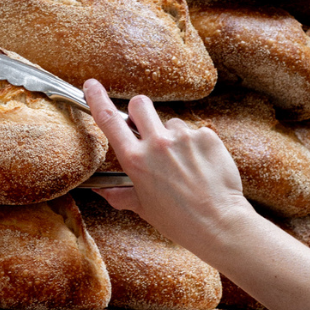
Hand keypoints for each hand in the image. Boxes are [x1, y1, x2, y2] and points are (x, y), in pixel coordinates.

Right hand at [83, 79, 309, 309]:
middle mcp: (157, 143)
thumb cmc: (178, 220)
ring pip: (172, 122)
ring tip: (185, 164)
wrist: (218, 224)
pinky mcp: (207, 137)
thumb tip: (102, 191)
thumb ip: (120, 194)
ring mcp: (183, 138)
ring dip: (174, 136)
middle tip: (146, 126)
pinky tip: (203, 166)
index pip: (109, 120)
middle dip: (139, 109)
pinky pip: (196, 132)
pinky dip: (197, 145)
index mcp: (135, 160)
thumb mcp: (143, 208)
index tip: (91, 85)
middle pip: (140, 104)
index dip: (97, 98)